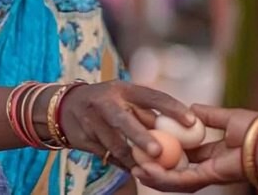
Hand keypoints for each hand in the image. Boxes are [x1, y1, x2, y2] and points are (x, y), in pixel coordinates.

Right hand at [58, 81, 194, 169]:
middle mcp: (105, 102)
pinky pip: (106, 155)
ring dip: (133, 158)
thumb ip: (147, 113)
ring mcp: (91, 120)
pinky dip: (122, 163)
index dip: (171, 107)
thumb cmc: (107, 103)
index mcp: (122, 89)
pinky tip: (134, 169)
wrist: (65, 107)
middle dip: (141, 137)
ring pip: (114, 144)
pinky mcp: (82, 137)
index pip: (150, 96)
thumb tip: (180, 131)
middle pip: (123, 120)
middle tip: (159, 152)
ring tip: (150, 169)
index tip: (191, 121)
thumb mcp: (124, 99)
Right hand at [132, 104, 257, 192]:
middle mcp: (208, 167)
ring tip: (135, 170)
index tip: (150, 144)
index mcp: (213, 154)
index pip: (185, 156)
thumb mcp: (225, 117)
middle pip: (176, 172)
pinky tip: (147, 171)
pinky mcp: (208, 177)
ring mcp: (208, 175)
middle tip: (135, 163)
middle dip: (155, 170)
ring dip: (154, 177)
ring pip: (175, 180)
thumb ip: (208, 115)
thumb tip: (190, 108)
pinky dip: (163, 178)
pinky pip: (181, 180)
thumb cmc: (256, 127)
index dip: (167, 152)